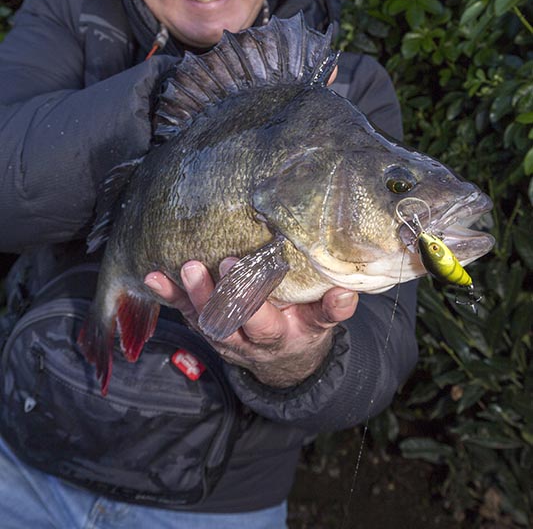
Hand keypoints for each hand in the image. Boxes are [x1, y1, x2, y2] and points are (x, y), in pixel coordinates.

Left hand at [145, 260, 357, 387]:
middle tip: (221, 262)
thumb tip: (346, 293)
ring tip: (186, 268)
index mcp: (277, 336)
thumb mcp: (321, 323)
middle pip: (229, 321)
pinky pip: (183, 311)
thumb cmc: (303, 328)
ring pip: (203, 318)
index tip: (245, 268)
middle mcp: (245, 340)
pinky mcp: (204, 326)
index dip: (252, 301)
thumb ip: (331, 310)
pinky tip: (152, 277)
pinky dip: (168, 295)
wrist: (282, 360)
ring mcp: (221, 335)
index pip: (263, 323)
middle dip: (222, 294)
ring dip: (191, 294)